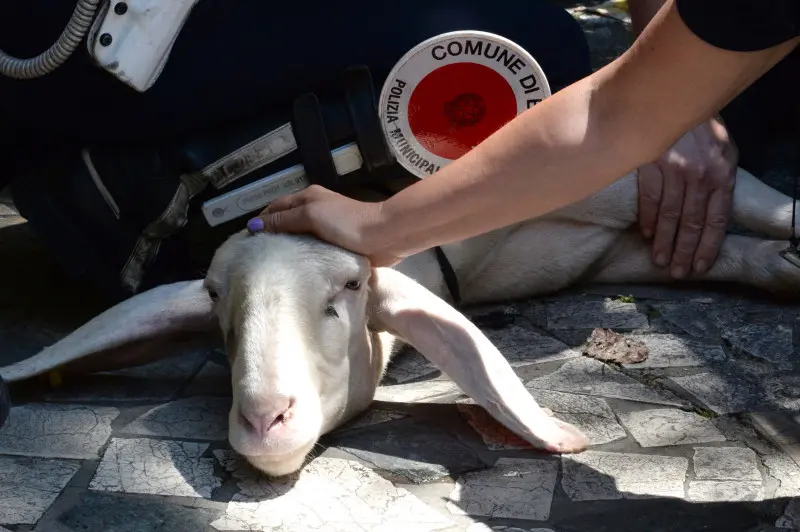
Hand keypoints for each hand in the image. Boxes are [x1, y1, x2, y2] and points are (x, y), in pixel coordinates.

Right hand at [247, 185, 400, 265]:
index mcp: (308, 198)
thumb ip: (284, 220)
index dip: (261, 220)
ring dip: (288, 249)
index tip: (246, 240)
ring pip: (300, 238)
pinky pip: (314, 251)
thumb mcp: (311, 215)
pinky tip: (295, 270)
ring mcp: (326, 229)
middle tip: (256, 257)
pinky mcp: (336, 246)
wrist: (384, 236)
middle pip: (286, 223)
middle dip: (272, 237)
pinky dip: (303, 258)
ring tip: (271, 267)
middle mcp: (315, 211)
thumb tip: (253, 224)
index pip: (275, 208)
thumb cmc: (346, 222)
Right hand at [637, 118, 737, 277]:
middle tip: (677, 272)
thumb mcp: (723, 151)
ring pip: (669, 214)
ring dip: (663, 241)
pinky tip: (645, 234)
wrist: (680, 95)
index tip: (700, 266)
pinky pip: (649, 197)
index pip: (716, 219)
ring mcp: (674, 170)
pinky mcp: (651, 163)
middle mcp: (700, 175)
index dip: (708, 246)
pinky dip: (646, 218)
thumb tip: (712, 214)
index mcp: (722, 174)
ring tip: (659, 260)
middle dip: (684, 250)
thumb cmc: (702, 128)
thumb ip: (719, 180)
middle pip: (691, 222)